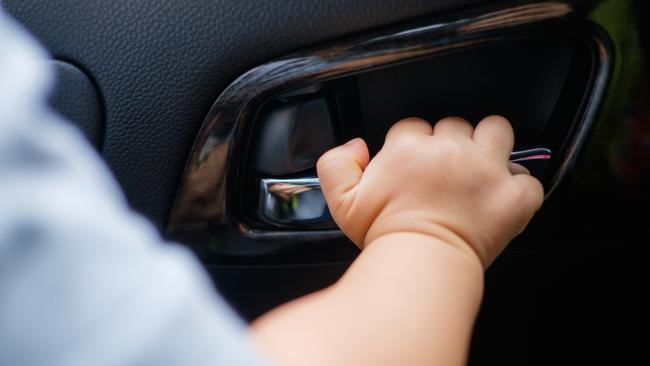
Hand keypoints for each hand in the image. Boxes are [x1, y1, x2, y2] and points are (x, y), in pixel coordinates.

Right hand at [317, 116, 543, 267]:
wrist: (420, 266)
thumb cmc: (385, 237)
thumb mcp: (342, 202)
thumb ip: (336, 164)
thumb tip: (356, 146)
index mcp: (410, 147)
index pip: (413, 126)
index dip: (412, 144)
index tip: (414, 165)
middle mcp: (450, 150)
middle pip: (455, 125)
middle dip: (450, 144)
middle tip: (445, 172)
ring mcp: (486, 169)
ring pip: (497, 130)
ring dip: (491, 144)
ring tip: (481, 167)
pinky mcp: (512, 194)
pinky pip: (528, 177)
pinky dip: (519, 188)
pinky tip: (502, 197)